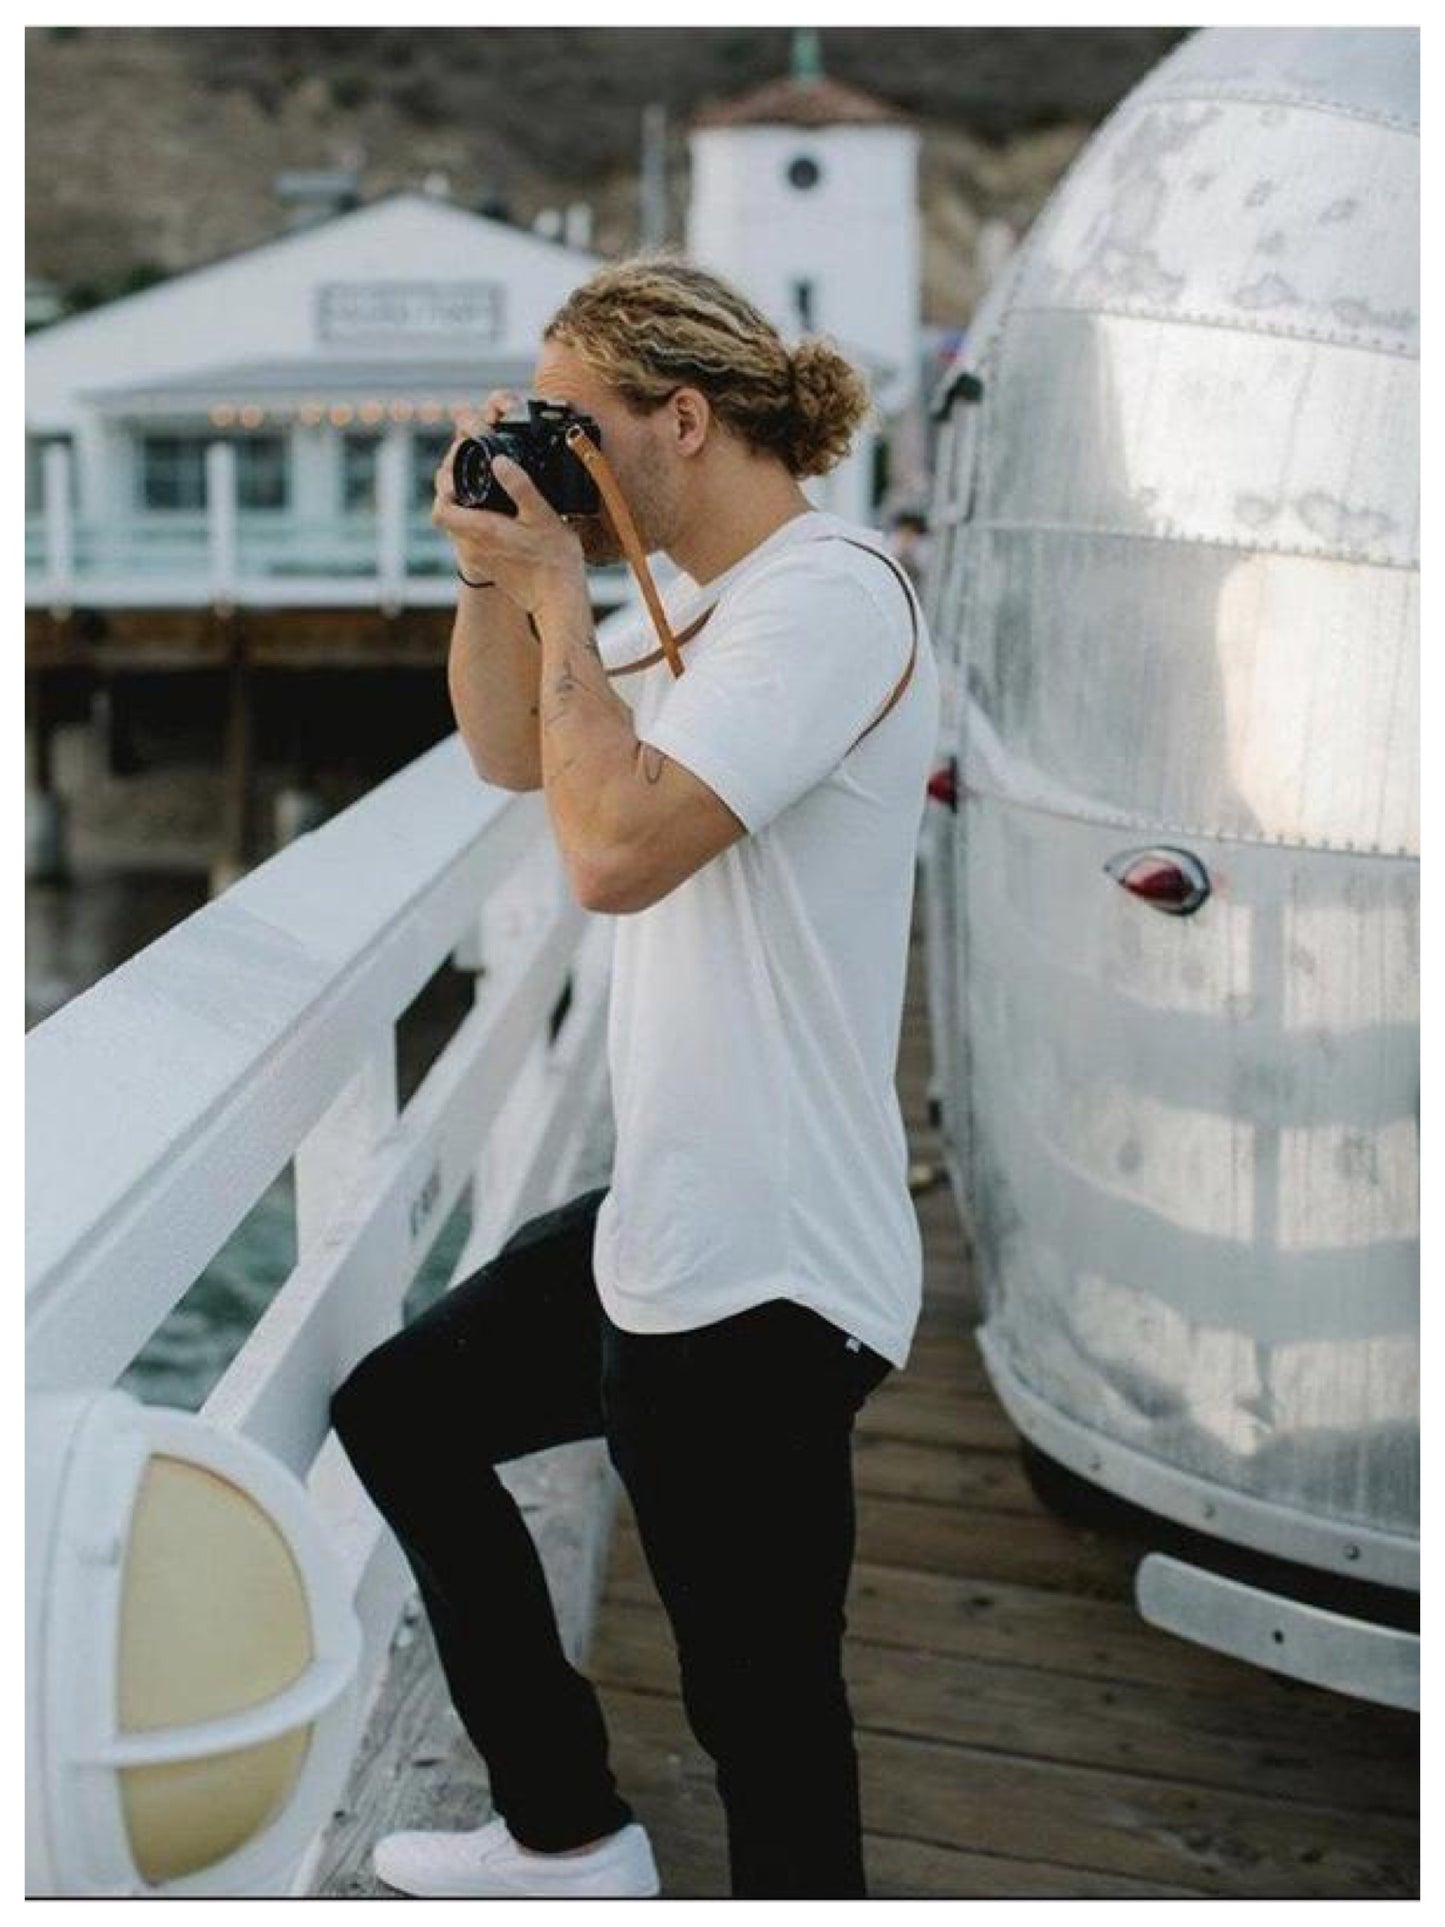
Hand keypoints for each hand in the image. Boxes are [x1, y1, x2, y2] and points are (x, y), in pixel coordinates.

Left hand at [431, 396, 585, 614]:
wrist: (559, 601)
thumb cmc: (554, 561)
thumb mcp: (542, 516)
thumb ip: (520, 487)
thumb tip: (499, 462)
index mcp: (481, 531)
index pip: (441, 509)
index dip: (445, 489)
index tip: (463, 477)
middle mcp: (472, 548)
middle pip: (447, 518)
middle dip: (457, 497)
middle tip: (478, 480)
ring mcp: (479, 560)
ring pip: (459, 529)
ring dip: (469, 512)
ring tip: (491, 498)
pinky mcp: (488, 568)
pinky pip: (472, 542)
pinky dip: (479, 527)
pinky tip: (501, 520)